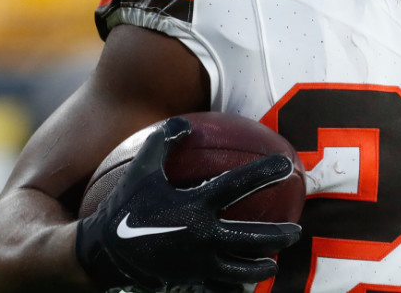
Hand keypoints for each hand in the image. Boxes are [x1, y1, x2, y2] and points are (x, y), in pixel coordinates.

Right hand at [75, 116, 301, 291]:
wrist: (103, 252)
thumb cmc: (127, 206)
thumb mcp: (141, 169)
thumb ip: (162, 142)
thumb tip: (184, 123)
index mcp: (194, 206)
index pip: (238, 185)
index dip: (264, 173)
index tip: (286, 164)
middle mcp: (202, 236)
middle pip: (252, 237)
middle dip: (279, 235)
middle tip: (297, 229)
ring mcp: (198, 262)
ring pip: (241, 268)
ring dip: (262, 264)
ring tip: (276, 260)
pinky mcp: (191, 279)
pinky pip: (221, 283)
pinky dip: (237, 283)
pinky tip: (247, 279)